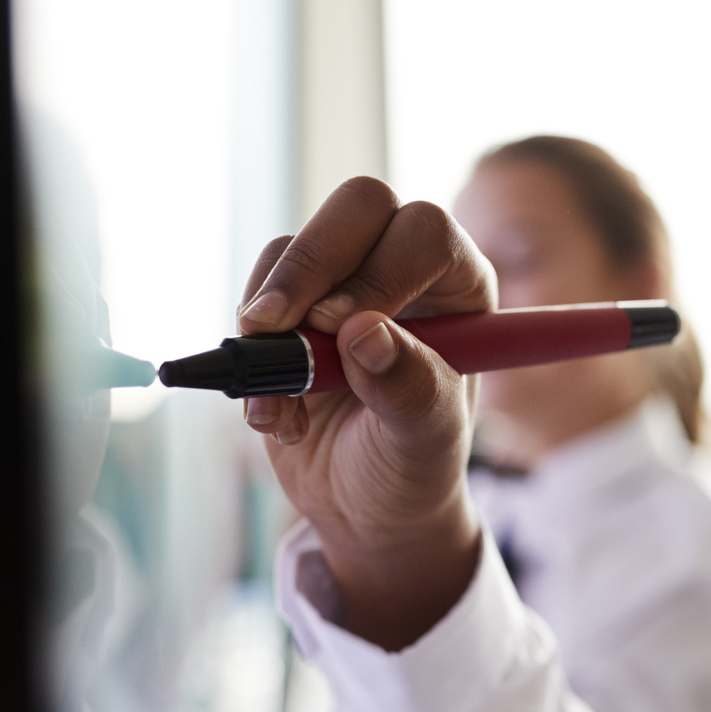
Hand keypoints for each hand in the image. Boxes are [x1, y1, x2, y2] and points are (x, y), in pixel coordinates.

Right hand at [240, 177, 493, 648]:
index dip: (380, 270)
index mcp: (461, 287)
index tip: (343, 328)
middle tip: (280, 328)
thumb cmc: (414, 469)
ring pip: (293, 248)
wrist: (366, 506)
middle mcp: (404, 268)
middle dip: (311, 265)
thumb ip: (408, 389)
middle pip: (358, 205)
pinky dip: (249, 353)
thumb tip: (365, 333)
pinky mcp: (289, 307)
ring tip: (289, 402)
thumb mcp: (425, 442)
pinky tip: (275, 412)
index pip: (425, 232)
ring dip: (272, 324)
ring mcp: (342, 281)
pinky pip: (254, 294)